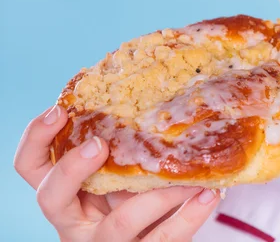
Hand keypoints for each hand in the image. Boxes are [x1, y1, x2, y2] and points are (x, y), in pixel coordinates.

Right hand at [14, 105, 219, 240]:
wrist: (151, 238)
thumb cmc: (132, 198)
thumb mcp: (118, 173)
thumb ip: (122, 147)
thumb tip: (154, 91)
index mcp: (67, 193)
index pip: (30, 166)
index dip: (36, 139)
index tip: (60, 110)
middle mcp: (76, 220)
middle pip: (51, 197)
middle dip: (71, 169)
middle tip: (99, 145)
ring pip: (119, 223)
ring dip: (158, 196)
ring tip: (190, 177)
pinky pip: (164, 239)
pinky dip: (190, 216)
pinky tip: (209, 195)